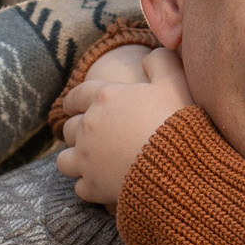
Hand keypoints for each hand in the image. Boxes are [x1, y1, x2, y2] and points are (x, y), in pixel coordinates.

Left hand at [53, 47, 192, 208]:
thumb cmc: (177, 122)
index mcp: (104, 98)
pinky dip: (89, 187)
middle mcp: (89, 128)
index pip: (78, 95)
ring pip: (65, 160)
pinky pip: (80, 188)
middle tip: (87, 137)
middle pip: (69, 129)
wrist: (179, 167)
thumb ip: (160, 62)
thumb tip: (149, 56)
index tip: (71, 106)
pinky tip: (100, 187)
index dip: (74, 100)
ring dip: (74, 160)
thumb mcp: (175, 81)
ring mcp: (87, 160)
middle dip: (76, 131)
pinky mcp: (93, 187)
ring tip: (87, 163)